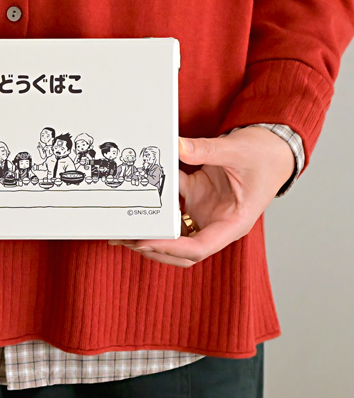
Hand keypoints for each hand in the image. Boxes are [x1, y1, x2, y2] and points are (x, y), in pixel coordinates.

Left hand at [109, 127, 294, 267]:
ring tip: (122, 226)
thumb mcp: (236, 150)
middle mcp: (218, 223)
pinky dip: (156, 201)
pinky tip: (137, 195)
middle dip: (153, 248)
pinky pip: (173, 204)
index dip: (170, 247)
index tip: (144, 242)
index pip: (199, 247)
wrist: (274, 146)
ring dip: (151, 231)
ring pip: (174, 233)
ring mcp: (206, 211)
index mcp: (233, 223)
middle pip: (182, 250)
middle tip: (124, 238)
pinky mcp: (197, 197)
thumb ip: (205, 150)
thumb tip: (175, 147)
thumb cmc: (265, 156)